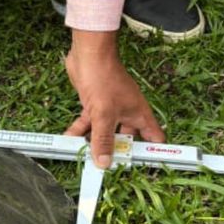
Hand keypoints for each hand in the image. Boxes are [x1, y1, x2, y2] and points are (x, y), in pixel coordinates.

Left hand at [63, 29, 163, 167]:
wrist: (88, 54)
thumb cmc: (104, 78)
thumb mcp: (104, 114)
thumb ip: (103, 139)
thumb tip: (104, 162)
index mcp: (139, 114)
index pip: (154, 137)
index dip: (152, 152)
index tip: (144, 167)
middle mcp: (127, 113)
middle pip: (127, 139)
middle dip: (118, 153)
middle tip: (108, 168)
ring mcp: (110, 109)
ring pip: (105, 133)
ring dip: (95, 144)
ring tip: (85, 158)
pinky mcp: (95, 105)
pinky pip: (89, 124)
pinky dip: (80, 131)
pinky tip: (69, 140)